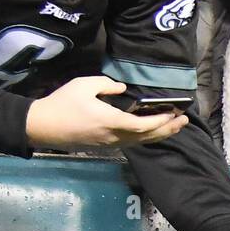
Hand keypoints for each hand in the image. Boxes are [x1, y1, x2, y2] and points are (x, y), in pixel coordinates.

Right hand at [26, 78, 188, 150]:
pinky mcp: (106, 145)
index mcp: (112, 122)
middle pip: (148, 137)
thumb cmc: (63, 103)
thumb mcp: (84, 85)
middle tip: (184, 121)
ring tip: (175, 127)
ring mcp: (111, 143)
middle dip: (168, 129)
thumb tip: (124, 89)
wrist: (45, 126)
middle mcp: (116, 137)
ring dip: (160, 134)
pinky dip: (147, 137)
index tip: (175, 113)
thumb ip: (107, 85)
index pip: (144, 125)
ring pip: (142, 142)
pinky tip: (153, 131)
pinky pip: (132, 142)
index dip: (161, 121)